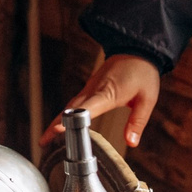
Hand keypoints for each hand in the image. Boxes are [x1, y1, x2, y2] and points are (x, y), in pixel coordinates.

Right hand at [41, 54, 160, 149]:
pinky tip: (61, 125)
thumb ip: (137, 122)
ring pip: (69, 106)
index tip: (58, 131)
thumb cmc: (142, 73)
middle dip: (56, 125)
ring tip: (47, 139)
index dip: (71, 121)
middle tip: (44, 142)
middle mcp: (93, 90)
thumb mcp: (147, 99)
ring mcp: (89, 88)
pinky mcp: (90, 88)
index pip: (85, 109)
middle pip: (70, 109)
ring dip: (57, 120)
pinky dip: (65, 114)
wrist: (136, 49)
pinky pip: (74, 103)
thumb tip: (131, 142)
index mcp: (107, 93)